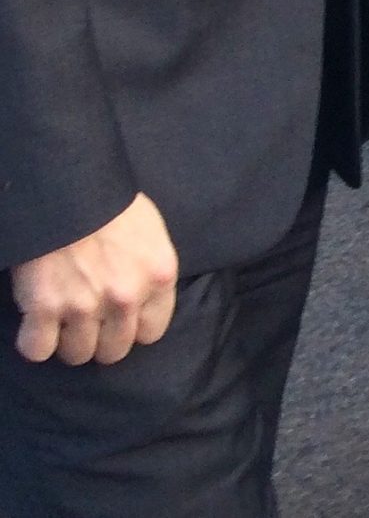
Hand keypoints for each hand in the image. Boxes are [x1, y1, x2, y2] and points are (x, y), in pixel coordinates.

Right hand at [13, 194, 178, 365]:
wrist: (70, 189)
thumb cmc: (112, 208)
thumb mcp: (151, 236)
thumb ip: (150, 274)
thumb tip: (143, 304)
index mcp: (159, 277)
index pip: (151, 333)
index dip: (131, 329)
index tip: (119, 321)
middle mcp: (126, 297)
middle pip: (114, 351)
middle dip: (100, 340)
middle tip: (89, 322)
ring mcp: (84, 305)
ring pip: (77, 355)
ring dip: (67, 342)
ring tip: (63, 321)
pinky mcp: (45, 308)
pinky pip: (38, 350)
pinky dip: (34, 342)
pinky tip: (36, 324)